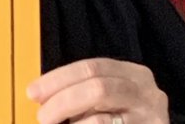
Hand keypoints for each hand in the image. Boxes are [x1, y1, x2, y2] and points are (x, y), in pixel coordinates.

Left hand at [26, 58, 168, 123]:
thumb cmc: (122, 119)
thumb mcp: (107, 99)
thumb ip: (81, 90)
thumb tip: (40, 94)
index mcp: (134, 74)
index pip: (91, 67)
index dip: (58, 78)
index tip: (33, 92)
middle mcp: (148, 94)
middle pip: (97, 89)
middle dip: (62, 101)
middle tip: (43, 115)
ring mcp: (151, 119)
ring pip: (101, 118)